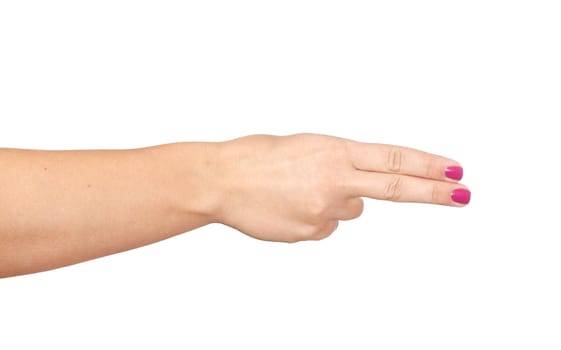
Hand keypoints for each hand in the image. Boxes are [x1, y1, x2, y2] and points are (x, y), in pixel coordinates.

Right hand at [212, 133, 469, 242]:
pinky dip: (313, 217)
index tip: (454, 170)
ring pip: (349, 210)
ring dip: (334, 202)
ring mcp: (325, 210)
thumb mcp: (306, 146)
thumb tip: (359, 195)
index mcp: (335, 151)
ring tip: (297, 191)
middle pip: (395, 187)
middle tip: (464, 195)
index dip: (426, 165)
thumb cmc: (258, 157)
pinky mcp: (311, 233)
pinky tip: (288, 207)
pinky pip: (325, 226)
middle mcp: (336, 181)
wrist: (222, 181)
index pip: (393, 158)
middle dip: (433, 192)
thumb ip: (339, 165)